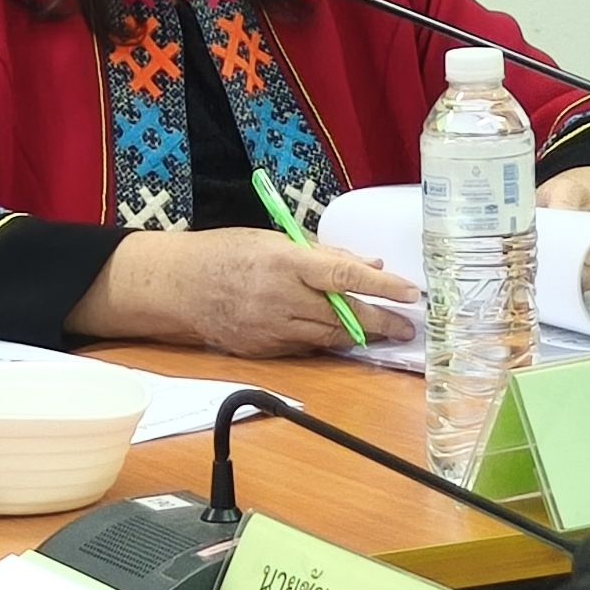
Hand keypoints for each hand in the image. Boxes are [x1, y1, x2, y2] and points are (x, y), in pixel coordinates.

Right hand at [69, 228, 420, 356]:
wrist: (178, 286)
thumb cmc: (227, 251)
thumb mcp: (273, 238)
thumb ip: (322, 253)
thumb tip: (370, 265)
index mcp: (284, 262)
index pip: (343, 275)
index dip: (381, 287)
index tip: (411, 293)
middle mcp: (281, 298)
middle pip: (343, 315)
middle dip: (381, 322)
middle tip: (408, 327)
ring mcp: (272, 329)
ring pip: (330, 338)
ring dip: (360, 336)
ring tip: (385, 332)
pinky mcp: (264, 350)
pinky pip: (306, 349)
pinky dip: (327, 342)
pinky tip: (343, 338)